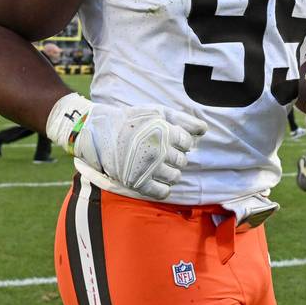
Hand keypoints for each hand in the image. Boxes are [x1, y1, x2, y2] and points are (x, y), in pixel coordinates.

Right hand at [46, 93, 206, 199]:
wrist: (101, 131)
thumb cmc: (133, 120)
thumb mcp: (158, 112)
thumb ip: (183, 119)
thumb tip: (204, 129)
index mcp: (165, 133)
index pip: (187, 143)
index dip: (181, 142)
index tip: (171, 140)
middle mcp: (158, 151)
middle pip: (182, 161)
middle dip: (176, 157)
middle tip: (163, 153)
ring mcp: (148, 168)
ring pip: (175, 177)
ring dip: (171, 172)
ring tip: (159, 165)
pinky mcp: (137, 182)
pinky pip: (161, 192)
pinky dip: (163, 188)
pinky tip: (157, 180)